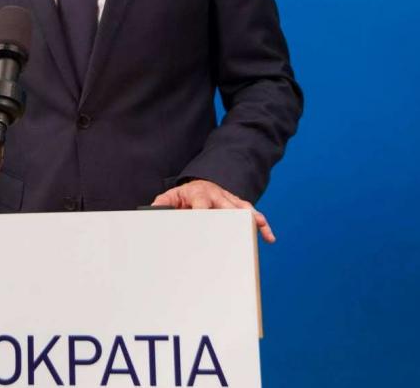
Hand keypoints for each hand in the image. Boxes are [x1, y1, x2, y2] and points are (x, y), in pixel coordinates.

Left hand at [151, 179, 275, 242]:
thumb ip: (161, 204)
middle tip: (236, 227)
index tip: (204, 220)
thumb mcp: (171, 197)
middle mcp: (217, 195)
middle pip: (226, 205)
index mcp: (198, 193)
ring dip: (252, 218)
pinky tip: (268, 236)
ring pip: (243, 208)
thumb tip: (151, 212)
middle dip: (231, 215)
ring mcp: (229, 199)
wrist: (200, 183)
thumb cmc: (184, 196)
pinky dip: (261, 224)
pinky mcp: (238, 206)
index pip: (201, 202)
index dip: (203, 211)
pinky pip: (251, 214)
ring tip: (261, 229)